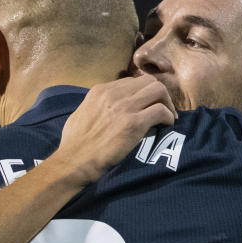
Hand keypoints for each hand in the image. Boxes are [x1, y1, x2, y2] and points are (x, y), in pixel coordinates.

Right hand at [51, 75, 176, 184]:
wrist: (74, 161)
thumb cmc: (73, 143)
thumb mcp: (81, 114)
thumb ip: (96, 106)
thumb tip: (105, 109)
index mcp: (100, 91)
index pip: (131, 82)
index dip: (142, 93)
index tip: (147, 105)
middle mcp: (113, 94)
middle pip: (148, 81)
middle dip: (159, 94)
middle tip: (162, 109)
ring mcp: (124, 107)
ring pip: (158, 90)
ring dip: (167, 103)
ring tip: (167, 117)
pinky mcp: (134, 123)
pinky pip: (161, 111)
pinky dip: (168, 117)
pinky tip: (166, 125)